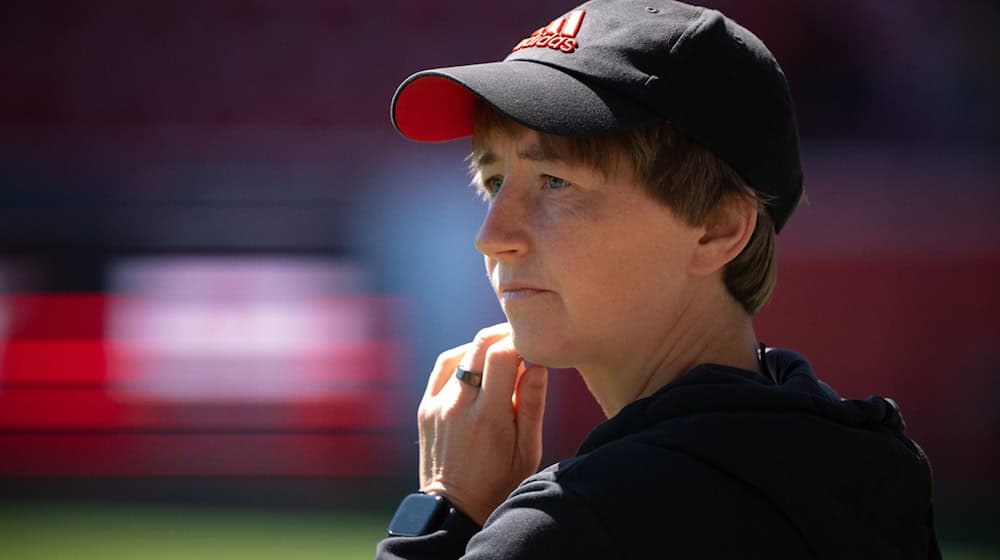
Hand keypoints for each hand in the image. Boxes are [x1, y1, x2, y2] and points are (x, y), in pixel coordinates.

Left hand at [417, 323, 548, 525]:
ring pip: (460, 352)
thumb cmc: (499, 482)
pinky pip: (442, 368)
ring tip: (501, 358)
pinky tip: (477, 368)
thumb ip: (531, 404)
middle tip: (521, 343)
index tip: (533, 346)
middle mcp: (458, 405)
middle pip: (479, 345)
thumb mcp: (527, 450)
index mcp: (488, 417)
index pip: (502, 355)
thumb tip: (536, 363)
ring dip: (482, 348)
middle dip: (503, 335)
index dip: (521, 341)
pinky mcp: (425, 407)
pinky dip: (462, 358)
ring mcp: (436, 405)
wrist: (452, 509)